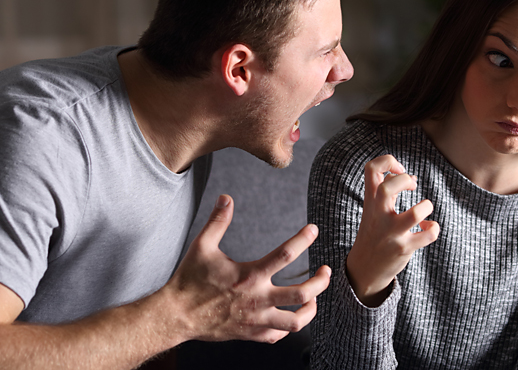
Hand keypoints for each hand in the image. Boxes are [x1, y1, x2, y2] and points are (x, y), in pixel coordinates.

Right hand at [167, 194, 330, 343]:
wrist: (174, 316)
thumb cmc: (188, 281)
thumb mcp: (202, 246)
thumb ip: (218, 221)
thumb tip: (226, 197)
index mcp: (249, 276)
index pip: (286, 254)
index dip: (303, 239)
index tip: (314, 229)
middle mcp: (257, 300)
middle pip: (302, 293)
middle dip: (320, 282)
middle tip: (326, 271)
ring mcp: (256, 320)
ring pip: (296, 322)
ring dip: (311, 309)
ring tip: (315, 298)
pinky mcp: (250, 335)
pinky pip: (278, 336)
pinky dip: (289, 327)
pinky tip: (291, 316)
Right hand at [346, 155, 438, 306]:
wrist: (365, 269)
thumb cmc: (374, 232)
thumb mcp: (374, 209)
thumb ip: (388, 191)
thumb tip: (410, 177)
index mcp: (371, 200)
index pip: (371, 168)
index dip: (388, 161)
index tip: (400, 171)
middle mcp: (378, 214)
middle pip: (387, 188)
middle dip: (404, 181)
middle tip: (412, 187)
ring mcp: (391, 232)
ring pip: (414, 214)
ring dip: (426, 207)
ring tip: (424, 209)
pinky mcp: (403, 248)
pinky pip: (427, 235)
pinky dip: (433, 228)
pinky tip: (427, 227)